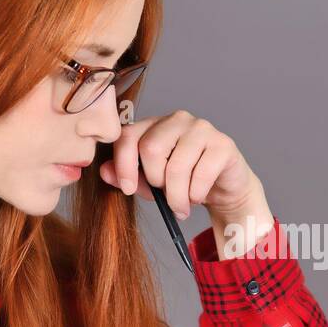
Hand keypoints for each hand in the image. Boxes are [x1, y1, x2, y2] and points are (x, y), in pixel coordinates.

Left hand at [97, 109, 263, 219]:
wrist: (223, 188)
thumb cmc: (184, 181)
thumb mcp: (150, 182)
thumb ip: (127, 175)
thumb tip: (104, 171)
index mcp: (154, 125)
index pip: (127, 136)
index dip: (123, 165)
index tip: (127, 189)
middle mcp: (177, 120)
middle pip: (151, 148)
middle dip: (155, 181)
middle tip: (165, 197)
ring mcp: (202, 128)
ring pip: (177, 166)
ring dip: (177, 196)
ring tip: (181, 206)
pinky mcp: (223, 144)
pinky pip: (201, 174)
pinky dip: (196, 194)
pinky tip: (198, 198)